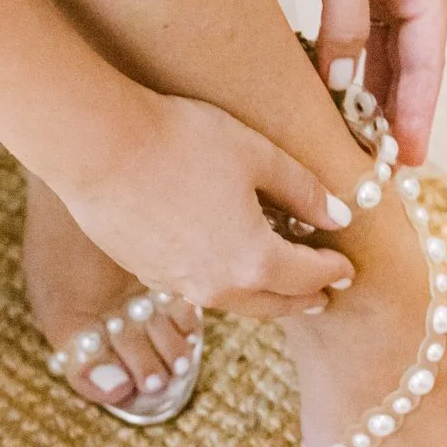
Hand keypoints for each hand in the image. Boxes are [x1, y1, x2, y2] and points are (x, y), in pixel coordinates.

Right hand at [51, 92, 354, 318]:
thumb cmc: (181, 142)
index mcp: (255, 259)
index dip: (333, 270)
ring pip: (234, 303)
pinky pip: (198, 291)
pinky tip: (222, 266)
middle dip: (302, 298)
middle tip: (321, 293)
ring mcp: (179, 285)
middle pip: (273, 304)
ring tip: (276, 285)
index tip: (347, 267)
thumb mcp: (257, 155)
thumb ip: (303, 190)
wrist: (99, 148)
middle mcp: (219, 286)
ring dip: (263, 297)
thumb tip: (337, 216)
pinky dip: (223, 285)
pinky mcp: (148, 274)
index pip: (309, 275)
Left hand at [242, 0, 446, 164]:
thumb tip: (345, 86)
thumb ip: (343, 23)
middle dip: (400, 115)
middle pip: (410, 64)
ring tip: (361, 148)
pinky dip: (346, 72)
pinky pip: (352, 40)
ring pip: (382, 56)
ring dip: (372, 99)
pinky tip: (334, 103)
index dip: (419, 111)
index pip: (427, 58)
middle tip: (386, 170)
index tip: (411, 157)